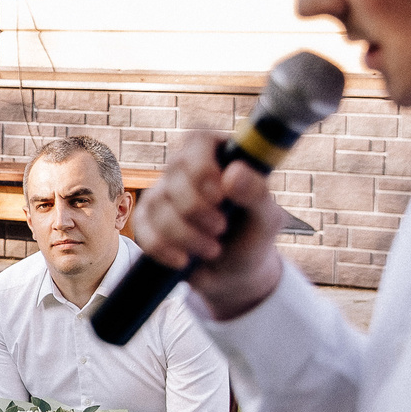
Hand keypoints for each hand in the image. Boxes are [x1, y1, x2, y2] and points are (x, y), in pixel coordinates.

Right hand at [128, 130, 289, 321]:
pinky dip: (164, 248)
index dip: (202, 164)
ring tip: (212, 249)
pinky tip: (184, 259)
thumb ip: (258, 194)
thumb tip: (233, 174)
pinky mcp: (147, 219)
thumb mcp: (267, 219)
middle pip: (174, 170)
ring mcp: (164, 191)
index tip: (218, 195)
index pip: (199, 138)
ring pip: (156, 202)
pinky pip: (142, 227)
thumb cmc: (253, 237)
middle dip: (196, 207)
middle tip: (221, 228)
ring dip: (185, 233)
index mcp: (220, 155)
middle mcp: (188, 168)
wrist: (233, 273)